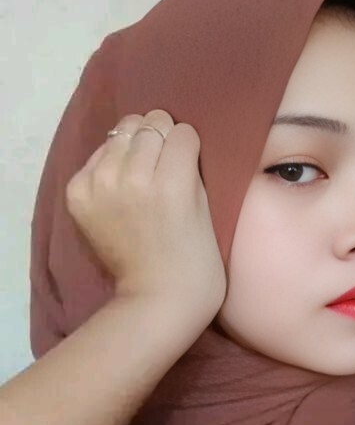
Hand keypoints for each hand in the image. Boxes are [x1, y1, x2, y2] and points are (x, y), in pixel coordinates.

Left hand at [65, 110, 226, 332]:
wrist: (155, 298)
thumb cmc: (196, 260)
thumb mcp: (206, 209)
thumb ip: (190, 170)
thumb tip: (173, 143)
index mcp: (171, 184)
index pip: (181, 133)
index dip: (188, 146)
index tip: (188, 162)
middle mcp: (132, 178)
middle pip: (149, 125)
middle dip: (161, 139)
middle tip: (164, 162)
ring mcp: (100, 185)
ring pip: (120, 133)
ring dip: (134, 146)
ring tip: (140, 169)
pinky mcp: (78, 194)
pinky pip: (96, 157)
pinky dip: (109, 163)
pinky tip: (119, 184)